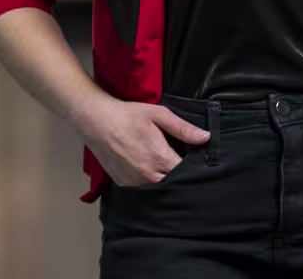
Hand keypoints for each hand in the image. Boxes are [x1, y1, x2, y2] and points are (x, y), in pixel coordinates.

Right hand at [76, 97, 208, 187]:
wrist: (96, 121)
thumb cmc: (128, 115)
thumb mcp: (160, 115)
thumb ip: (184, 129)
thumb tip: (206, 138)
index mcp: (159, 158)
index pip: (185, 172)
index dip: (193, 166)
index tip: (196, 159)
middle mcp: (147, 175)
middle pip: (172, 182)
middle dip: (179, 174)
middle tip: (179, 161)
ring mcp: (133, 182)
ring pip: (157, 187)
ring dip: (163, 179)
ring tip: (163, 164)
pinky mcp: (122, 184)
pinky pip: (142, 187)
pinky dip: (147, 181)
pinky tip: (147, 168)